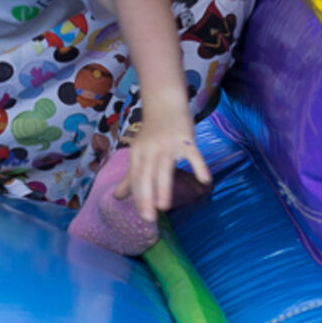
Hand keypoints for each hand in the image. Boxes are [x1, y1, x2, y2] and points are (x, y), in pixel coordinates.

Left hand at [114, 107, 211, 222]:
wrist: (165, 104)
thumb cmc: (152, 134)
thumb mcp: (139, 154)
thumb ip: (130, 178)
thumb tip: (117, 197)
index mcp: (137, 154)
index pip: (136, 178)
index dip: (139, 197)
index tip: (144, 217)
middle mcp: (150, 149)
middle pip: (146, 174)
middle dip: (146, 196)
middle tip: (149, 218)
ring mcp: (168, 143)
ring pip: (165, 167)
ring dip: (164, 187)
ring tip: (164, 207)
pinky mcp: (185, 138)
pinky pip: (193, 154)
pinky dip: (199, 166)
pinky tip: (204, 180)